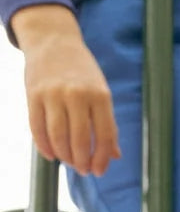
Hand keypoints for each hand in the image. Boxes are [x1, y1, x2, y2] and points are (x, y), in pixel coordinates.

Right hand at [13, 5, 119, 175]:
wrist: (53, 41)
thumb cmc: (83, 71)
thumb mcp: (102, 92)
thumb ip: (108, 123)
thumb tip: (114, 155)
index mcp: (100, 96)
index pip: (105, 135)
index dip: (102, 158)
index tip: (99, 171)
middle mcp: (77, 95)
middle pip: (80, 139)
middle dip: (82, 161)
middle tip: (83, 170)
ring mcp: (53, 94)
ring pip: (58, 136)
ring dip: (64, 155)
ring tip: (70, 163)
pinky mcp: (33, 94)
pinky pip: (37, 127)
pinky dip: (44, 145)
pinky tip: (51, 154)